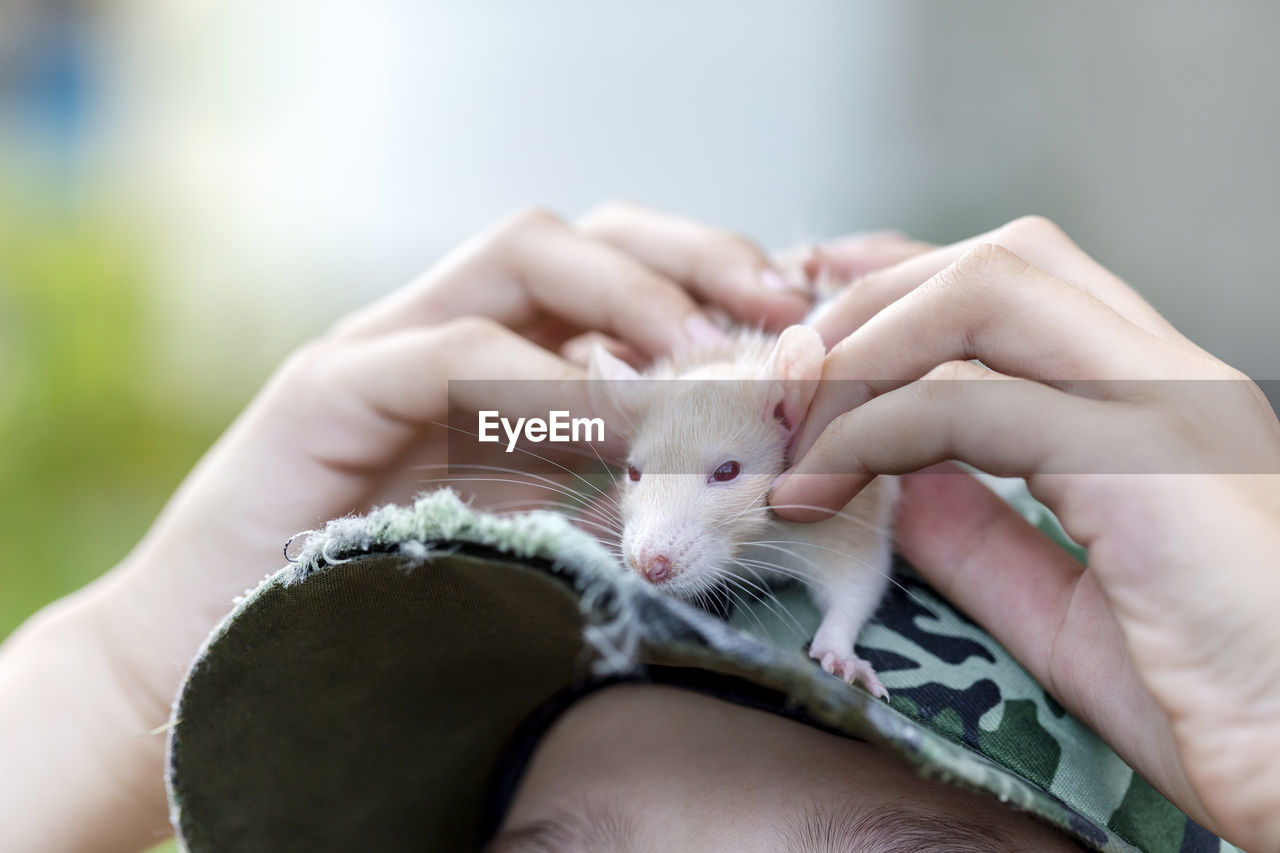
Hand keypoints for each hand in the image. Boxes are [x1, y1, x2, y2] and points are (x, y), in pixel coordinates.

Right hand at [0, 202, 811, 852]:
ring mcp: (379, 349)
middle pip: (578, 236)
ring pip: (517, 257)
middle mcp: (439, 330)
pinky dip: (536, 383)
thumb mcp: (526, 536)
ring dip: (626, 300)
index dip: (707, 276)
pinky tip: (603, 427)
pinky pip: (446, 356)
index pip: (612, 269)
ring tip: (695, 366)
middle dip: (689, 257)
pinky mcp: (323, 395)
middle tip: (772, 306)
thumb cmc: (378, 600)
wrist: (210, 652)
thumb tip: (732, 478)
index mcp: (492, 356)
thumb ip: (608, 493)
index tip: (792, 320)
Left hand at [770, 216, 1279, 849]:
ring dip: (864, 350)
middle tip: (786, 375)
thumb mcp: (1068, 609)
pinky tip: (819, 487)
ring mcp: (1170, 406)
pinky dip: (872, 431)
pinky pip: (976, 402)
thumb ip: (984, 538)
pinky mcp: (1152, 461)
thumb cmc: (1220, 704)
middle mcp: (1170, 378)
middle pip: (1001, 260)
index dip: (903, 289)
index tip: (815, 324)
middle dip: (872, 301)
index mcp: (1157, 404)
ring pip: (988, 292)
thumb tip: (893, 480)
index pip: (1019, 288)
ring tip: (791, 429)